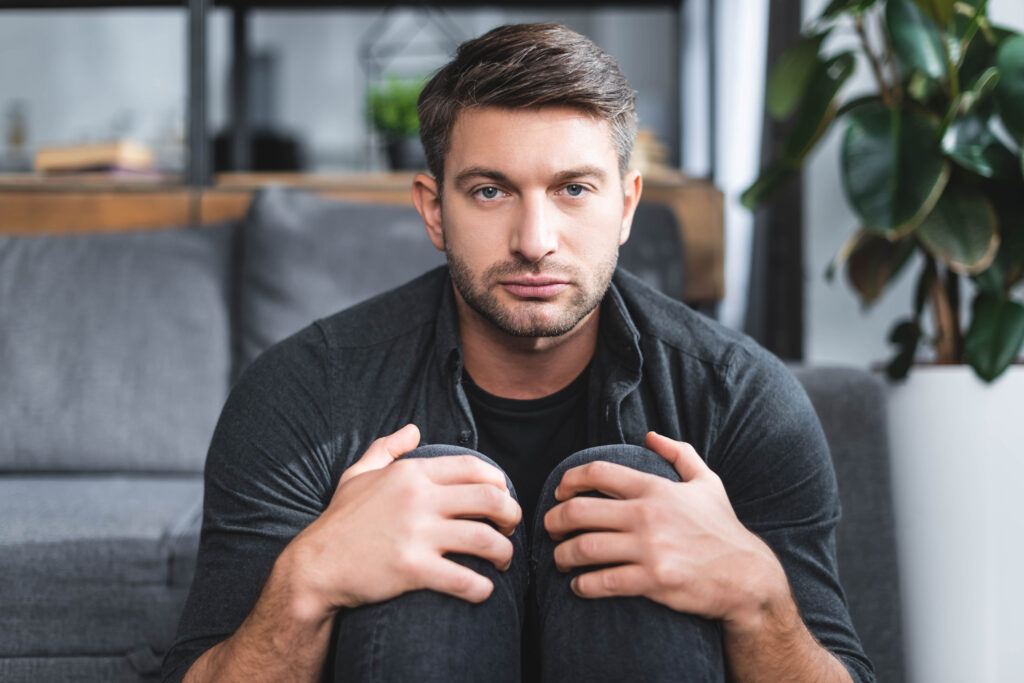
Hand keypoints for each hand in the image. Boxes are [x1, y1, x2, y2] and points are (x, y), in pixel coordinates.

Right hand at [286, 424, 521, 615]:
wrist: (314, 568)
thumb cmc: (340, 522)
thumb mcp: (358, 475)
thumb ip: (387, 449)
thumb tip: (413, 429)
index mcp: (411, 474)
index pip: (475, 468)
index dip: (499, 483)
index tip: (502, 498)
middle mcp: (418, 500)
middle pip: (491, 500)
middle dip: (511, 516)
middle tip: (509, 529)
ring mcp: (416, 535)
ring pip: (485, 540)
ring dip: (504, 553)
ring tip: (503, 562)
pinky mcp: (412, 570)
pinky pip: (464, 580)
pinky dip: (483, 588)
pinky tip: (484, 591)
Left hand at [543, 432, 786, 627]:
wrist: (747, 577)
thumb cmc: (722, 529)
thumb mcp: (707, 483)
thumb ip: (679, 454)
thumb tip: (650, 435)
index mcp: (656, 489)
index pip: (598, 473)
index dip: (569, 480)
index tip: (560, 492)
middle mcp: (649, 516)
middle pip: (580, 511)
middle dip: (555, 520)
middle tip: (551, 528)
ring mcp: (650, 549)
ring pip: (584, 548)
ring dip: (562, 555)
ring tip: (561, 559)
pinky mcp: (653, 581)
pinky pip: (602, 582)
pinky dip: (582, 584)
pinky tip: (579, 585)